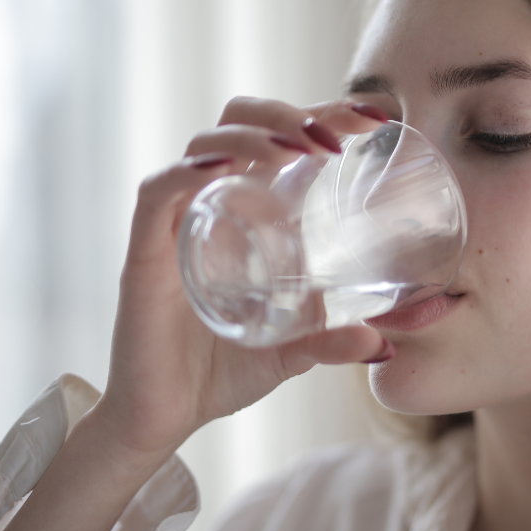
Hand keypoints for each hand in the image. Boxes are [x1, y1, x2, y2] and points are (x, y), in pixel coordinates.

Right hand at [94, 97, 391, 456]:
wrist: (164, 418)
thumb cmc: (223, 370)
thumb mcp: (293, 351)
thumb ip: (333, 342)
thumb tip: (384, 346)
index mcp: (249, 210)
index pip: (282, 137)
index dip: (324, 114)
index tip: (374, 118)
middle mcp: (213, 203)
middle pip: (240, 121)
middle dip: (287, 113)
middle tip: (334, 137)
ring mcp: (177, 223)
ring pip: (204, 144)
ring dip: (253, 134)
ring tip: (296, 149)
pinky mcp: (145, 252)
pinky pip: (158, 193)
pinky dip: (187, 172)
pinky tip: (223, 169)